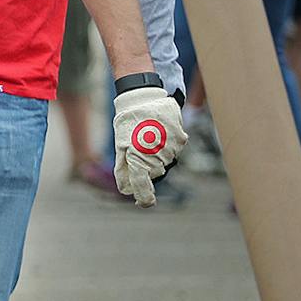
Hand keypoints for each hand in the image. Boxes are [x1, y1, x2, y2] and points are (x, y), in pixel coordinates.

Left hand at [113, 87, 187, 207]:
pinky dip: (167, 145)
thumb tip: (124, 189)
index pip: (142, 185)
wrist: (143, 97)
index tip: (145, 203)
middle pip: (155, 173)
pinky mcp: (180, 139)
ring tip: (149, 137)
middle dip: (147, 167)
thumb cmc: (128, 123)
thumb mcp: (120, 145)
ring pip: (166, 162)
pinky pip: (174, 150)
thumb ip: (123, 168)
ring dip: (157, 155)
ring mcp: (171, 148)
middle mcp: (156, 156)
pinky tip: (160, 133)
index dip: (144, 198)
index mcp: (138, 158)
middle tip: (140, 148)